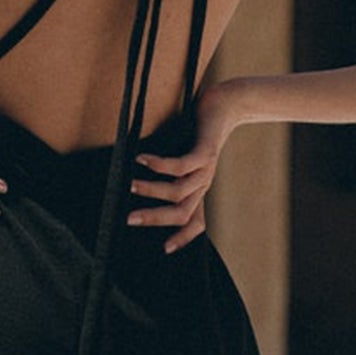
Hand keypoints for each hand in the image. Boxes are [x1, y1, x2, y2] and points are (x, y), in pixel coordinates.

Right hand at [126, 84, 233, 253]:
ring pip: (178, 192)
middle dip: (154, 219)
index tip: (164, 249)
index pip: (196, 223)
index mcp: (198, 189)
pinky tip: (141, 158)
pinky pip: (181, 165)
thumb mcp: (182, 155)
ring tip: (129, 184)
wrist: (225, 105)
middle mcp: (203, 184)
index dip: (183, 238)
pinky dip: (159, 164)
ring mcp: (206, 170)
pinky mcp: (206, 152)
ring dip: (151, 189)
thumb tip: (134, 179)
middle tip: (129, 219)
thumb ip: (167, 172)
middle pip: (181, 213)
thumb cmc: (197, 129)